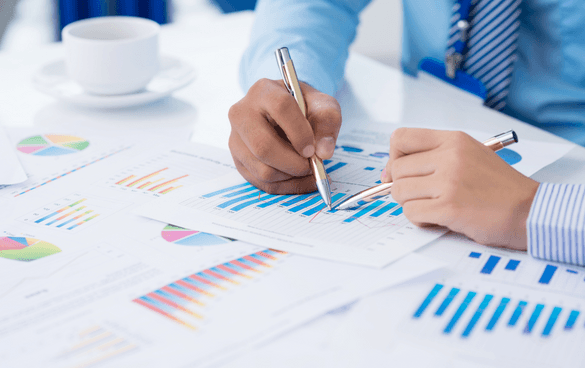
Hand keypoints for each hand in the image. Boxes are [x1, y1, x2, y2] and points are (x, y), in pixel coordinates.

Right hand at [228, 79, 340, 193]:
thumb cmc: (304, 108)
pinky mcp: (238, 160)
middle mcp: (242, 113)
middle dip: (294, 163)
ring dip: (291, 176)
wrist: (286, 115)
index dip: (300, 132)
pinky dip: (285, 186)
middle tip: (311, 165)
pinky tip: (298, 178)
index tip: (313, 149)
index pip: (281, 108)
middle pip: (263, 146)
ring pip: (262, 169)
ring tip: (306, 168)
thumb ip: (328, 122)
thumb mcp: (322, 106)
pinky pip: (261, 183)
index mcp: (264, 91)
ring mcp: (235, 139)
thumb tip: (323, 152)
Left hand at [381, 128, 538, 250]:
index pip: (401, 138)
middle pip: (397, 170)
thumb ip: (434, 157)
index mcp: (454, 140)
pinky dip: (420, 219)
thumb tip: (389, 173)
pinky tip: (439, 218)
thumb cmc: (499, 188)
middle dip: (402, 187)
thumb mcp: (469, 156)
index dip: (393, 158)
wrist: (529, 211)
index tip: (397, 174)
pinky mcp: (449, 207)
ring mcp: (449, 181)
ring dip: (411, 204)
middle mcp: (450, 156)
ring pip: (400, 192)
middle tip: (422, 196)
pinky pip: (411, 212)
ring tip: (434, 207)